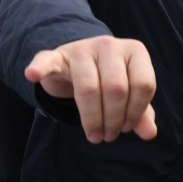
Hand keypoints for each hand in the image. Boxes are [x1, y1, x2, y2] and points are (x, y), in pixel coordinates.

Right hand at [25, 36, 157, 143]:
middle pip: (117, 89)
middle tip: (108, 137)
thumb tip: (150, 133)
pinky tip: (32, 75)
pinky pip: (47, 61)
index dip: (136, 111)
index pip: (143, 84)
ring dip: (91, 119)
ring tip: (94, 136)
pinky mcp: (58, 55)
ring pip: (89, 88)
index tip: (126, 127)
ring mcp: (82, 48)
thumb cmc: (109, 78)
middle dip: (113, 119)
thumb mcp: (129, 94)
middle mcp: (110, 44)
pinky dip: (39, 68)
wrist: (79, 60)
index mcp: (135, 51)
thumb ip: (141, 112)